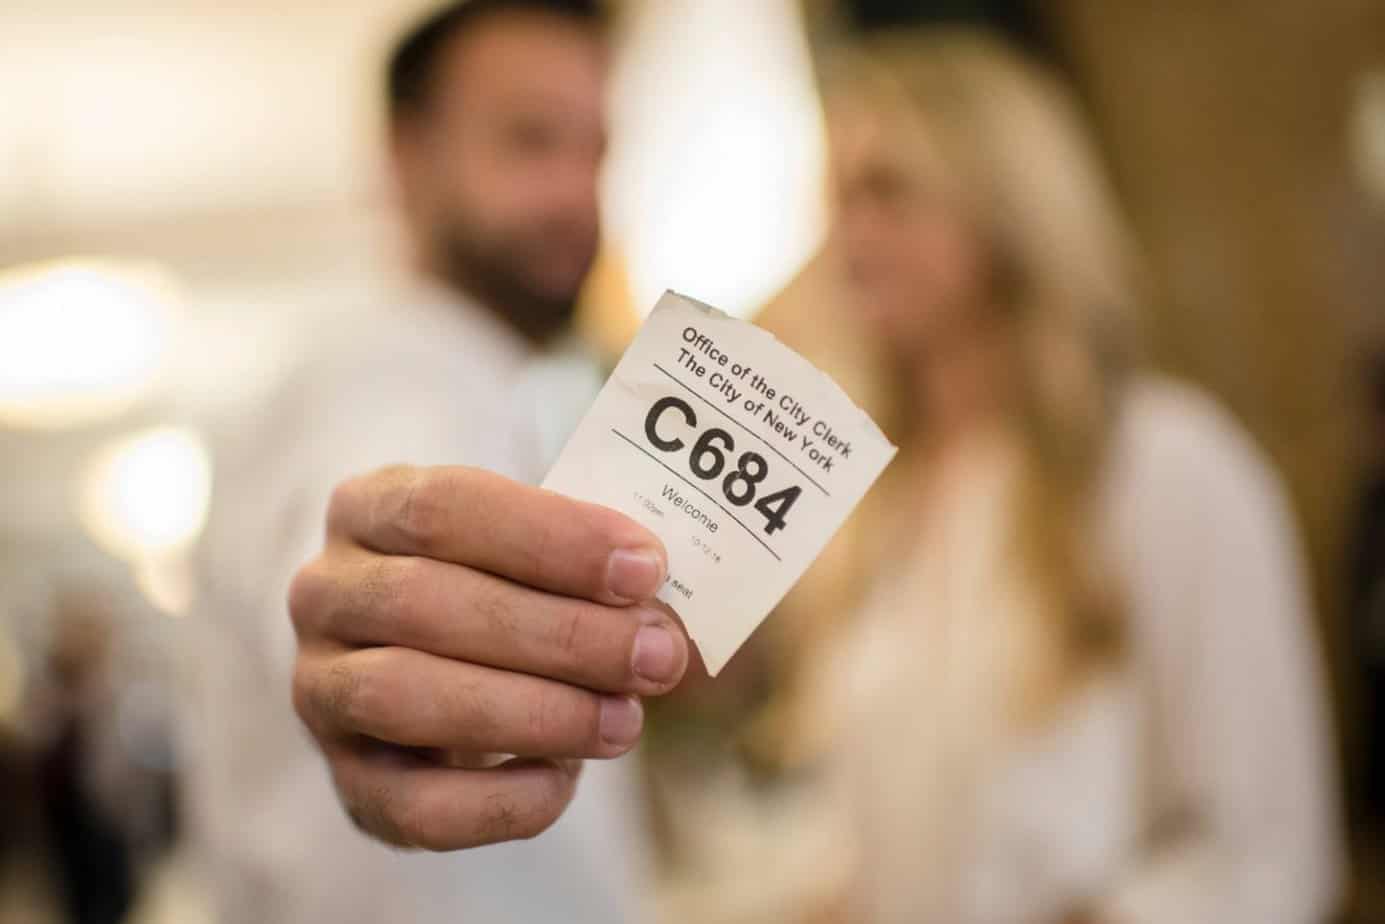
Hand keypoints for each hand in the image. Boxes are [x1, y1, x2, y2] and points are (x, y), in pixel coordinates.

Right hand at [289, 465, 688, 849]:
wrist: (453, 665)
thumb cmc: (510, 589)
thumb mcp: (536, 552)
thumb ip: (585, 568)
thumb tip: (655, 612)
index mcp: (370, 508)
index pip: (443, 508)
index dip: (550, 539)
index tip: (644, 569)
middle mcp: (328, 594)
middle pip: (426, 603)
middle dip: (560, 635)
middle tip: (656, 656)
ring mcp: (322, 692)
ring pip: (405, 698)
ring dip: (533, 713)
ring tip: (623, 720)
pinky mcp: (349, 783)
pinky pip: (412, 806)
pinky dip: (499, 800)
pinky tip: (564, 780)